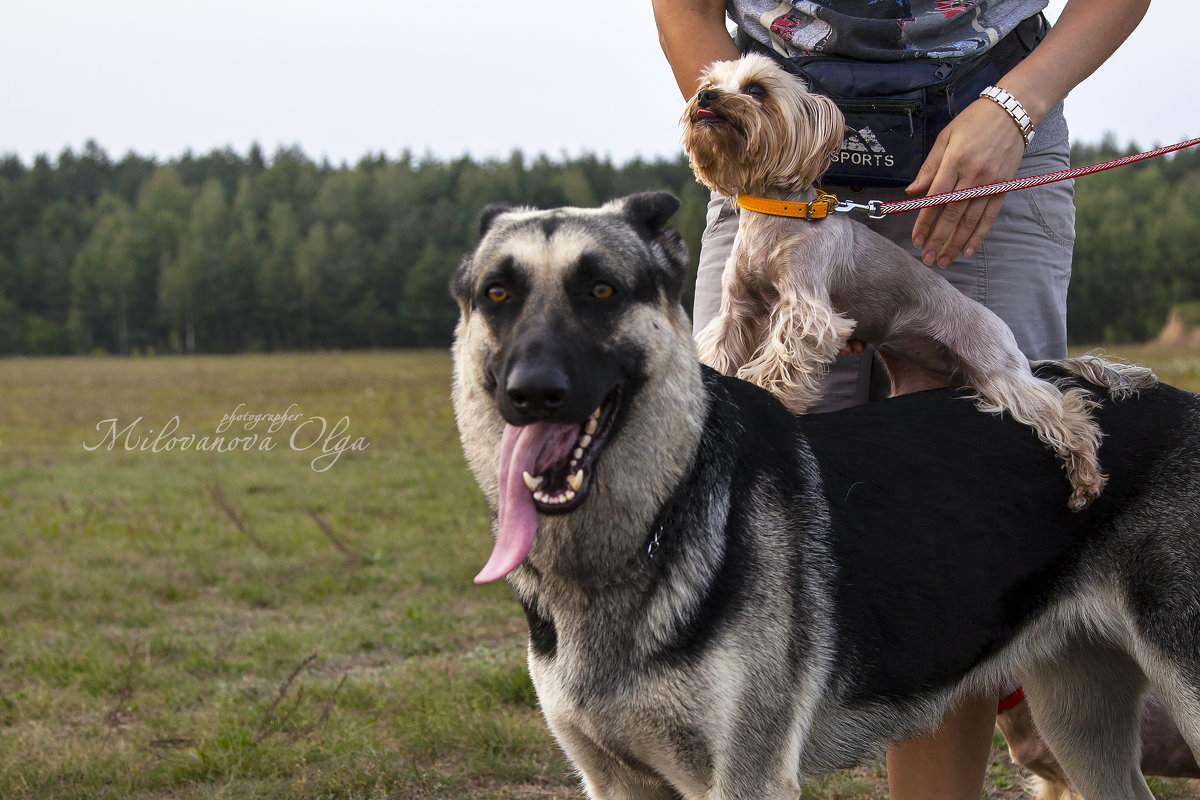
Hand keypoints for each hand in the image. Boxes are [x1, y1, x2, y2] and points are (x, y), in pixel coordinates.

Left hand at [906, 97, 1027, 267]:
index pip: (935, 199)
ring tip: (943, 261)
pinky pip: (989, 216)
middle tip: (927, 259)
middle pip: (952, 215)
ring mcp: (990, 183)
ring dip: (955, 243)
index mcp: (955, 162)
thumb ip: (929, 167)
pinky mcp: (1003, 187)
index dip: (924, 222)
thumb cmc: (974, 121)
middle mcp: (973, 175)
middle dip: (938, 240)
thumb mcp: (945, 137)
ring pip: (970, 220)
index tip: (916, 239)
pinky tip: (968, 250)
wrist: (1012, 111)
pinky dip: (978, 235)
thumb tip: (912, 192)